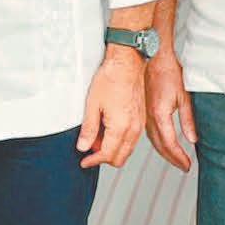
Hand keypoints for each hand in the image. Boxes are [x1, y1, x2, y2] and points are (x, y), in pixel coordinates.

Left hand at [77, 49, 146, 168]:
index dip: (93, 161)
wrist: (127, 63)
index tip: (84, 161)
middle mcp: (133, 129)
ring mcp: (139, 125)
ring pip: (127, 150)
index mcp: (121, 127)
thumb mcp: (92, 104)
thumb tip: (83, 147)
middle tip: (89, 149)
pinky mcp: (141, 119)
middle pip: (119, 158)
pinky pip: (132, 139)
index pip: (107, 155)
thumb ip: (88, 129)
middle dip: (103, 158)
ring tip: (97, 136)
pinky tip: (108, 129)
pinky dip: (120, 141)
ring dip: (112, 150)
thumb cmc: (111, 78)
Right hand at [143, 51, 197, 171]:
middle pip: (159, 146)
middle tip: (183, 166)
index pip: (169, 143)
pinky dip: (156, 141)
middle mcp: (148, 117)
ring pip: (151, 140)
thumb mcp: (184, 96)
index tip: (187, 165)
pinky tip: (161, 143)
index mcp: (159, 114)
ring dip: (163, 152)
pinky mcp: (141, 109)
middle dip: (172, 158)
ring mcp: (142, 113)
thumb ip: (188, 120)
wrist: (154, 56)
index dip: (179, 157)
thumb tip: (193, 139)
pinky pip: (147, 131)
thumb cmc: (168, 70)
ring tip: (175, 158)